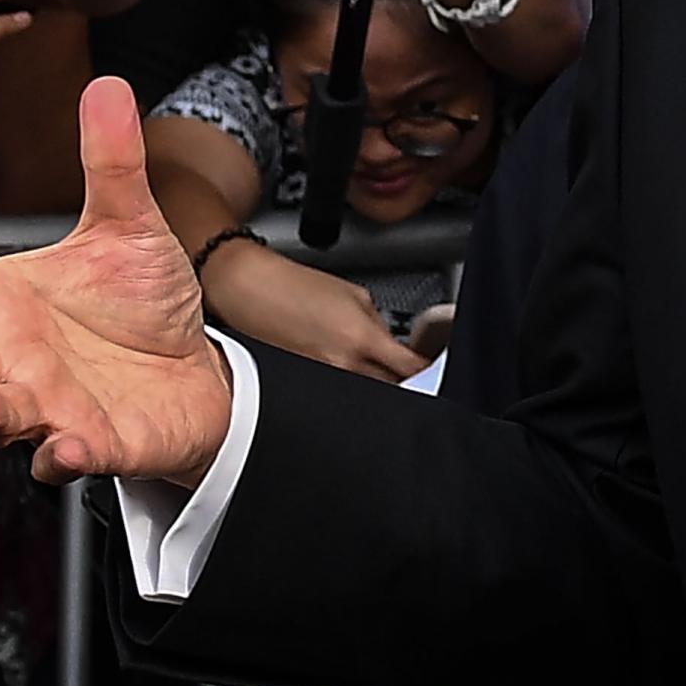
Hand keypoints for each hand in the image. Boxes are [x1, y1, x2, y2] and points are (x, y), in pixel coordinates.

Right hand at [0, 78, 232, 486]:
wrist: (196, 366)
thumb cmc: (140, 302)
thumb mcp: (128, 226)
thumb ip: (110, 164)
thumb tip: (106, 84)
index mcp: (3, 304)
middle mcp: (12, 361)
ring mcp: (48, 409)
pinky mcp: (94, 445)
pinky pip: (66, 459)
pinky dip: (62, 459)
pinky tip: (66, 450)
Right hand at [198, 240, 426, 380]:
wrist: (247, 288)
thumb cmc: (294, 285)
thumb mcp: (354, 295)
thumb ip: (380, 325)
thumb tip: (395, 348)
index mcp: (362, 339)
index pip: (411, 371)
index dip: (430, 375)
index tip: (438, 375)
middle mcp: (342, 366)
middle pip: (391, 392)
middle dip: (405, 386)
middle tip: (411, 379)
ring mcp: (320, 382)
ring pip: (365, 399)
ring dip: (375, 390)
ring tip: (372, 375)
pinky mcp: (301, 390)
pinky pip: (334, 398)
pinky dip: (344, 391)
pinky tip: (343, 378)